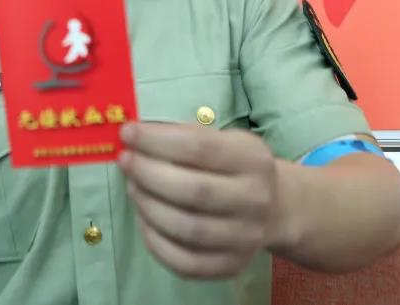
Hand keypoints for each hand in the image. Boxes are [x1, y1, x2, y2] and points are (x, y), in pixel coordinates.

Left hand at [118, 122, 280, 278]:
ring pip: (186, 228)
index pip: (198, 147)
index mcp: (252, 159)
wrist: (274, 207)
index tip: (127, 134)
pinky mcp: (232, 266)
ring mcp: (246, 238)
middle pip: (192, 190)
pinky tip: (144, 219)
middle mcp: (255, 200)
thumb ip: (181, 135)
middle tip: (125, 161)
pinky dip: (155, 241)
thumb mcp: (220, 138)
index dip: (156, 140)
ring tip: (133, 187)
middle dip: (147, 174)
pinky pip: (185, 262)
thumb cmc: (230, 165)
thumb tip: (134, 136)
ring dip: (147, 205)